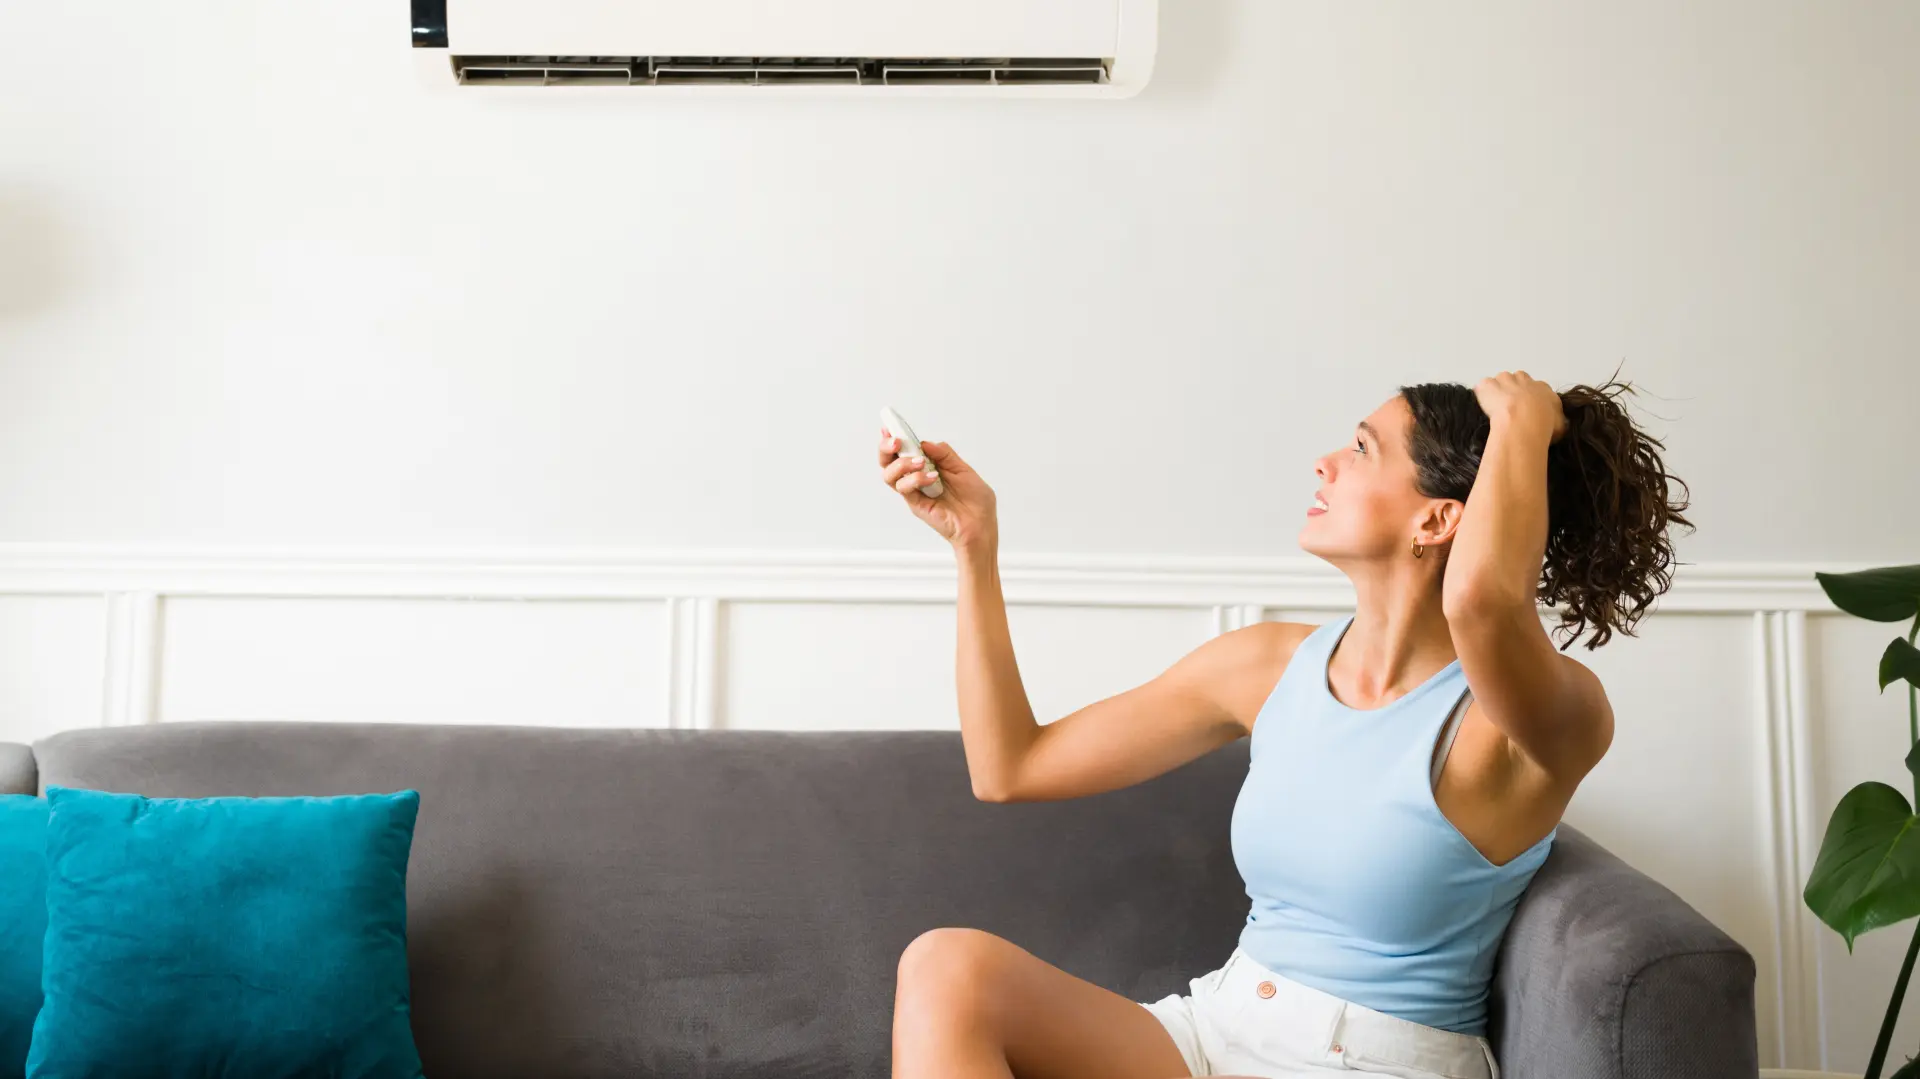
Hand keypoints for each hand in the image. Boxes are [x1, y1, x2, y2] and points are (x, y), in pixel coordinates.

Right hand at [877, 428, 998, 550]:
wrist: (981, 526)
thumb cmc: (975, 502)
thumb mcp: (963, 470)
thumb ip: (945, 455)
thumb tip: (925, 443)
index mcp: (927, 467)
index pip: (903, 451)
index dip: (893, 439)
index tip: (889, 427)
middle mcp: (917, 478)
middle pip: (888, 462)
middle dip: (886, 448)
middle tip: (896, 442)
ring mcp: (915, 492)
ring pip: (890, 475)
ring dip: (902, 464)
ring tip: (921, 463)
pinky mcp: (915, 504)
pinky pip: (905, 489)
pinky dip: (915, 479)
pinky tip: (932, 478)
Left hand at [1474, 370, 1566, 442]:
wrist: (1525, 421)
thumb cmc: (1544, 425)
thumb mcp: (1560, 426)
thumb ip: (1557, 421)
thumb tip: (1556, 426)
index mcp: (1543, 389)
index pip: (1537, 387)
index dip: (1531, 399)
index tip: (1527, 410)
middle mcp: (1525, 381)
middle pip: (1519, 379)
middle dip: (1515, 390)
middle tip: (1512, 407)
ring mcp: (1506, 380)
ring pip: (1501, 379)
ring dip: (1499, 390)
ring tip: (1497, 407)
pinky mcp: (1488, 385)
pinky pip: (1484, 385)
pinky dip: (1483, 393)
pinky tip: (1485, 405)